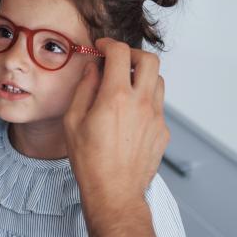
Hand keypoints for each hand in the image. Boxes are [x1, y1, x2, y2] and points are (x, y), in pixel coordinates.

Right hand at [63, 38, 169, 236]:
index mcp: (115, 97)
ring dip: (141, 76)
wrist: (114, 192)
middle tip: (117, 61)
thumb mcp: (73, 121)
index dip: (109, 44)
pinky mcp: (162, 131)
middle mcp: (141, 103)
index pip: (120, 53)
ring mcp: (156, 117)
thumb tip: (93, 68)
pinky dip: (144, 99)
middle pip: (150, 59)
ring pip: (158, 81)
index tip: (101, 48)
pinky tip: (128, 114)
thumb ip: (84, 89)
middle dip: (132, 54)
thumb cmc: (89, 161)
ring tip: (123, 87)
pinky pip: (157, 104)